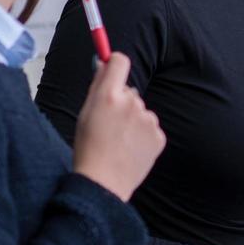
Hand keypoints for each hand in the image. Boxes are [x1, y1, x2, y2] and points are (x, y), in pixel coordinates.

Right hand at [72, 54, 165, 200]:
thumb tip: (105, 64)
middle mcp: (132, 103)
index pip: (120, 62)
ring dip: (133, 120)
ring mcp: (148, 120)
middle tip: (108, 124)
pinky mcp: (159, 136)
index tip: (112, 68)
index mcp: (108, 96)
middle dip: (121, 102)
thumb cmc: (89, 148)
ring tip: (119, 140)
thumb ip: (97, 86)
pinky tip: (130, 148)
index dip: (115, 63)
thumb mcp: (85, 113)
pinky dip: (142, 135)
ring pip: (141, 111)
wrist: (103, 182)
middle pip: (130, 91)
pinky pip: (150, 128)